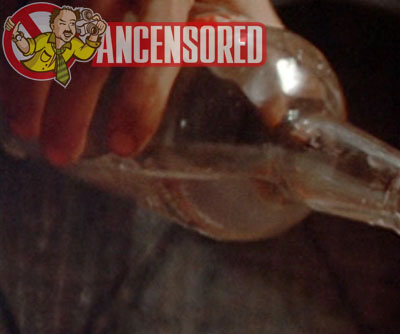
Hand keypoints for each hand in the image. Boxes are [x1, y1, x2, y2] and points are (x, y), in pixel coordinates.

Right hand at [0, 0, 282, 165]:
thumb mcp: (241, 5)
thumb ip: (255, 53)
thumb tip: (277, 121)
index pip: (158, 39)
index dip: (141, 96)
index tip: (124, 144)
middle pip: (91, 39)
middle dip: (72, 104)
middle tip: (68, 156)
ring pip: (42, 23)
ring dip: (28, 83)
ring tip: (26, 136)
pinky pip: (16, 11)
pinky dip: (12, 56)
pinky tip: (12, 96)